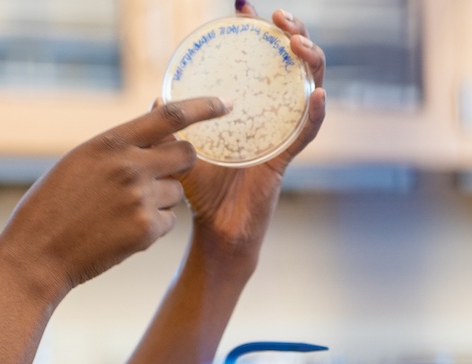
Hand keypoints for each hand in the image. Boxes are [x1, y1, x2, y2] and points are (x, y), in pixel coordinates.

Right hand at [0, 97, 232, 297]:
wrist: (36, 254)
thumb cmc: (52, 206)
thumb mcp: (80, 162)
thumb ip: (118, 147)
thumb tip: (157, 130)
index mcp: (110, 143)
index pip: (171, 115)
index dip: (204, 106)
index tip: (226, 103)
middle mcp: (129, 166)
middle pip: (186, 155)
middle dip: (182, 163)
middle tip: (165, 174)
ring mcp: (140, 199)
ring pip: (177, 192)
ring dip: (161, 200)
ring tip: (122, 213)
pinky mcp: (146, 230)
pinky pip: (169, 222)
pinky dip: (153, 227)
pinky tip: (121, 232)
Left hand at [177, 5, 327, 255]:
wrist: (213, 232)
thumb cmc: (202, 192)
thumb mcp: (183, 149)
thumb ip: (173, 124)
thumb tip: (155, 98)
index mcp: (252, 106)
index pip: (261, 58)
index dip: (257, 29)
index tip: (243, 6)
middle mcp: (273, 115)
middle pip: (294, 64)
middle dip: (294, 33)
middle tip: (280, 18)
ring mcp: (282, 135)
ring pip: (309, 88)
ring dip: (309, 62)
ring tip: (297, 44)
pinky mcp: (285, 160)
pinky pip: (305, 133)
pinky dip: (314, 113)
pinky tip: (316, 95)